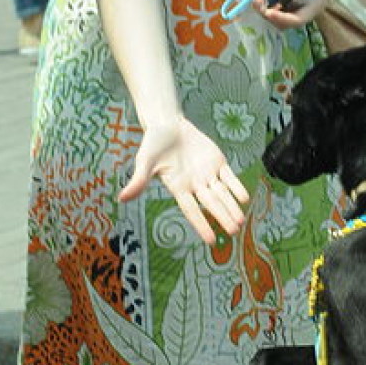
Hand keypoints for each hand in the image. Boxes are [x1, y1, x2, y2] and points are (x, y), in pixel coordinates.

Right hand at [118, 115, 249, 243]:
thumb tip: (121, 199)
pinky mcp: (217, 161)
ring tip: (241, 221)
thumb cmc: (153, 144)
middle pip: (211, 204)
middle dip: (222, 217)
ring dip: (232, 206)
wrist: (167, 123)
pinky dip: (237, 186)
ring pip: (222, 193)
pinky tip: (244, 198)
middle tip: (235, 231)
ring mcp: (207, 173)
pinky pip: (229, 176)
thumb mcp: (144, 162)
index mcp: (179, 188)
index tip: (212, 241)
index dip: (201, 225)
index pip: (192, 210)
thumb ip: (138, 181)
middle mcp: (195, 184)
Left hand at [256, 0, 339, 29]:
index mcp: (314, 5)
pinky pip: (272, 5)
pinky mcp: (286, 1)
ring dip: (262, 4)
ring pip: (274, 15)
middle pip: (282, 22)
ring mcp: (294, 6)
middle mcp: (303, 10)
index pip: (297, 20)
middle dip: (266, 12)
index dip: (282, 19)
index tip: (269, 11)